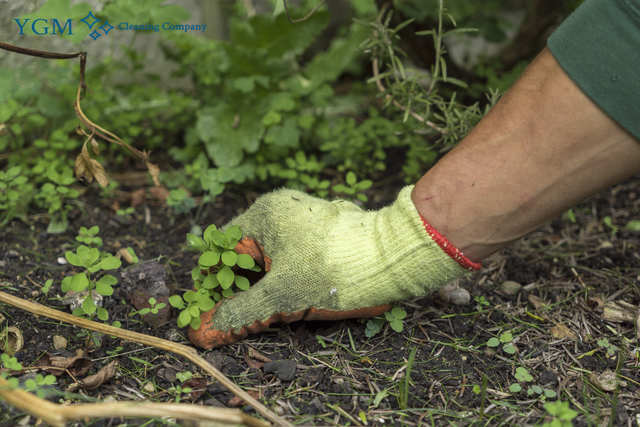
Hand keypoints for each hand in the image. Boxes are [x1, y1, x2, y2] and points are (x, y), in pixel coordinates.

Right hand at [188, 186, 472, 348]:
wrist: (393, 259)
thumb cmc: (333, 272)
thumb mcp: (280, 296)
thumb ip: (239, 312)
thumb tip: (203, 330)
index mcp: (264, 214)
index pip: (223, 248)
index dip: (215, 279)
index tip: (212, 307)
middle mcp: (282, 210)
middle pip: (246, 251)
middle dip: (239, 284)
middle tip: (236, 315)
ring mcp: (305, 220)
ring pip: (269, 255)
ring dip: (262, 283)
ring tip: (262, 311)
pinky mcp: (323, 233)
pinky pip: (291, 254)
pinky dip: (284, 276)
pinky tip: (288, 298)